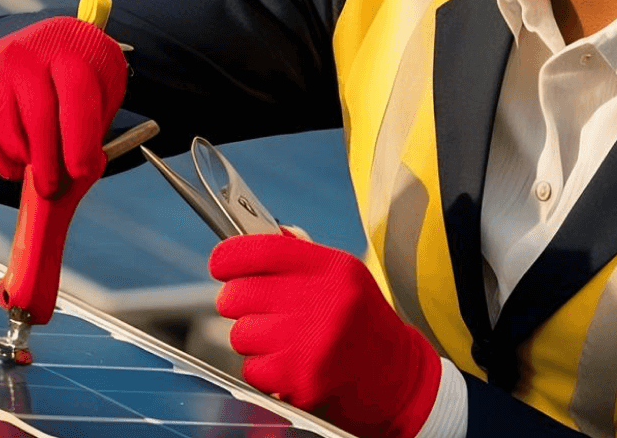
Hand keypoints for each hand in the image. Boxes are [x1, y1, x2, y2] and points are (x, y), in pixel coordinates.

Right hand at [0, 16, 127, 197]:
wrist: (52, 38)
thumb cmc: (83, 69)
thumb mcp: (105, 88)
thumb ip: (95, 126)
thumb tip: (78, 173)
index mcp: (71, 53)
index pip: (75, 98)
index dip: (78, 140)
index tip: (80, 172)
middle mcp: (30, 55)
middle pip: (37, 118)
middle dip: (47, 163)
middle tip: (52, 190)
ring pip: (9, 130)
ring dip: (26, 160)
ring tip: (42, 172)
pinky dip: (2, 157)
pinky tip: (21, 162)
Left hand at [210, 233, 441, 437]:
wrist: (397, 377)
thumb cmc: (362, 321)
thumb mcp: (345, 276)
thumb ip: (301, 256)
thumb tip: (252, 237)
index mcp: (333, 268)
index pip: (262, 249)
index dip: (229, 256)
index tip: (220, 263)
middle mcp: (324, 301)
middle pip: (239, 294)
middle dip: (237, 302)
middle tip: (254, 309)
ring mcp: (312, 342)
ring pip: (240, 334)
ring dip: (252, 339)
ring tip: (282, 340)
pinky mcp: (302, 379)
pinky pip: (251, 369)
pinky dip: (262, 369)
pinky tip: (289, 364)